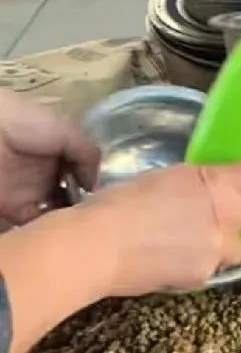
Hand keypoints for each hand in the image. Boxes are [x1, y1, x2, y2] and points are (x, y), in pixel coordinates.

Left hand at [0, 90, 98, 224]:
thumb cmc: (28, 124)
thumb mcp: (67, 129)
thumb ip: (87, 153)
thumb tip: (97, 183)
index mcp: (61, 148)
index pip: (84, 167)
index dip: (98, 179)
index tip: (112, 192)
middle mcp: (49, 170)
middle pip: (73, 191)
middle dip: (87, 202)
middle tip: (101, 211)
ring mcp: (33, 190)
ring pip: (58, 209)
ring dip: (71, 217)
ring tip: (87, 220)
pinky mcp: (16, 208)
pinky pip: (37, 222)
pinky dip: (50, 228)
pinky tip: (66, 226)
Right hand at [83, 160, 240, 295]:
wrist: (101, 244)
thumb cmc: (123, 203)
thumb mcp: (168, 179)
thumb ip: (197, 187)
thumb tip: (204, 195)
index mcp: (214, 181)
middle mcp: (224, 213)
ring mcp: (217, 247)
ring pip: (237, 249)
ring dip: (226, 247)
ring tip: (194, 245)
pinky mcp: (202, 275)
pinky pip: (210, 269)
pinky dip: (197, 266)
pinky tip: (171, 261)